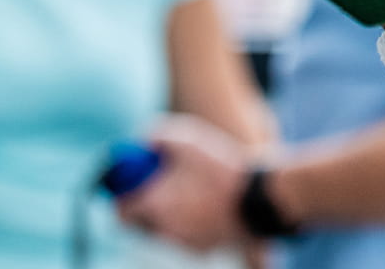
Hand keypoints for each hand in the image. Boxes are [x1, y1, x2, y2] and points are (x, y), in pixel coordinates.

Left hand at [116, 115, 252, 250]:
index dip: (124, 199)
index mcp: (155, 206)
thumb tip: (146, 139)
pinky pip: (187, 237)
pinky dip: (190, 224)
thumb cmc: (222, 169)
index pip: (123, 212)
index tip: (131, 188)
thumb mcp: (189, 140)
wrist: (262, 199)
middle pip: (142, 225)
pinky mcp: (204, 250)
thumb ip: (159, 136)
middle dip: (145, 209)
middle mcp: (165, 230)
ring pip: (164, 232)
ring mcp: (185, 243)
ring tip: (187, 195)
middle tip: (157, 192)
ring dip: (168, 216)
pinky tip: (206, 207)